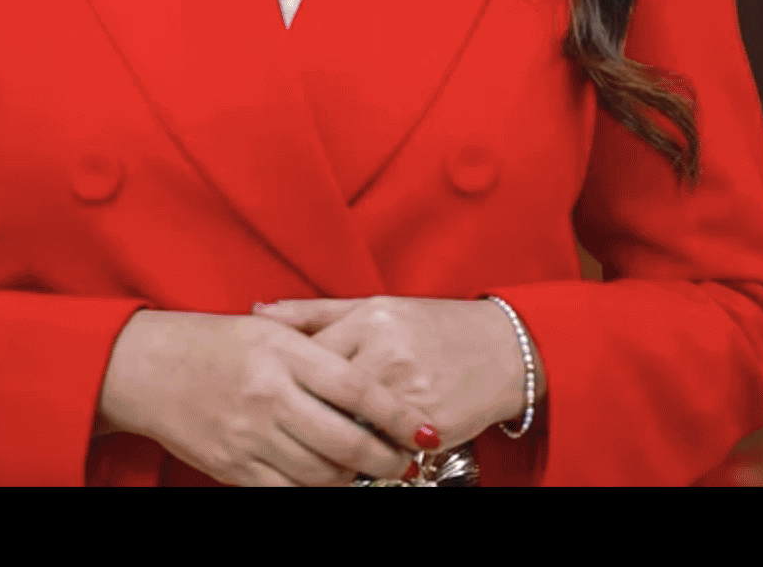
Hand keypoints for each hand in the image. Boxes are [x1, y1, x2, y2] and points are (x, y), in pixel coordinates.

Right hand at [95, 310, 424, 485]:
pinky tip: (327, 481)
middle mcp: (268, 396)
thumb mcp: (269, 331)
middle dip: (385, 459)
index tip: (425, 430)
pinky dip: (315, 491)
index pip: (357, 389)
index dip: (399, 415)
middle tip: (403, 460)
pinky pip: (287, 491)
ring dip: (352, 478)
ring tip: (365, 469)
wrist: (145, 368)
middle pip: (346, 442)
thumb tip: (374, 384)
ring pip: (322, 474)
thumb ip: (319, 351)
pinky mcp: (231, 467)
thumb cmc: (214, 344)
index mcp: (282, 354)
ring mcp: (249, 436)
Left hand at [251, 297, 535, 453]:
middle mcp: (388, 354)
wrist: (504, 351)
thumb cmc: (434, 327)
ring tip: (324, 444)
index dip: (290, 380)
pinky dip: (370, 456)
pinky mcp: (428, 426)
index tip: (280, 393)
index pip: (308, 357)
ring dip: (336, 441)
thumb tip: (258, 311)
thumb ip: (314, 312)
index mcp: (370, 320)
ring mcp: (409, 393)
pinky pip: (383, 449)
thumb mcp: (375, 307)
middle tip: (291, 427)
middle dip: (307, 416)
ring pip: (352, 430)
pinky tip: (362, 454)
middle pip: (326, 398)